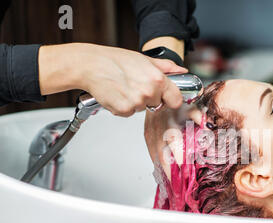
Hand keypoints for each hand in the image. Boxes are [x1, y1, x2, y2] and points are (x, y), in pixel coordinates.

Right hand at [38, 43, 187, 116]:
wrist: (90, 66)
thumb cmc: (115, 60)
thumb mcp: (144, 59)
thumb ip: (166, 67)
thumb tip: (182, 71)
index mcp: (158, 79)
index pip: (176, 100)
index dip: (171, 98)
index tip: (165, 97)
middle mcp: (149, 92)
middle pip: (157, 104)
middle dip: (149, 98)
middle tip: (135, 85)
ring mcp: (137, 103)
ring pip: (142, 109)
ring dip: (134, 102)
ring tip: (124, 87)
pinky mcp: (124, 110)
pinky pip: (129, 113)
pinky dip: (123, 106)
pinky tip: (117, 94)